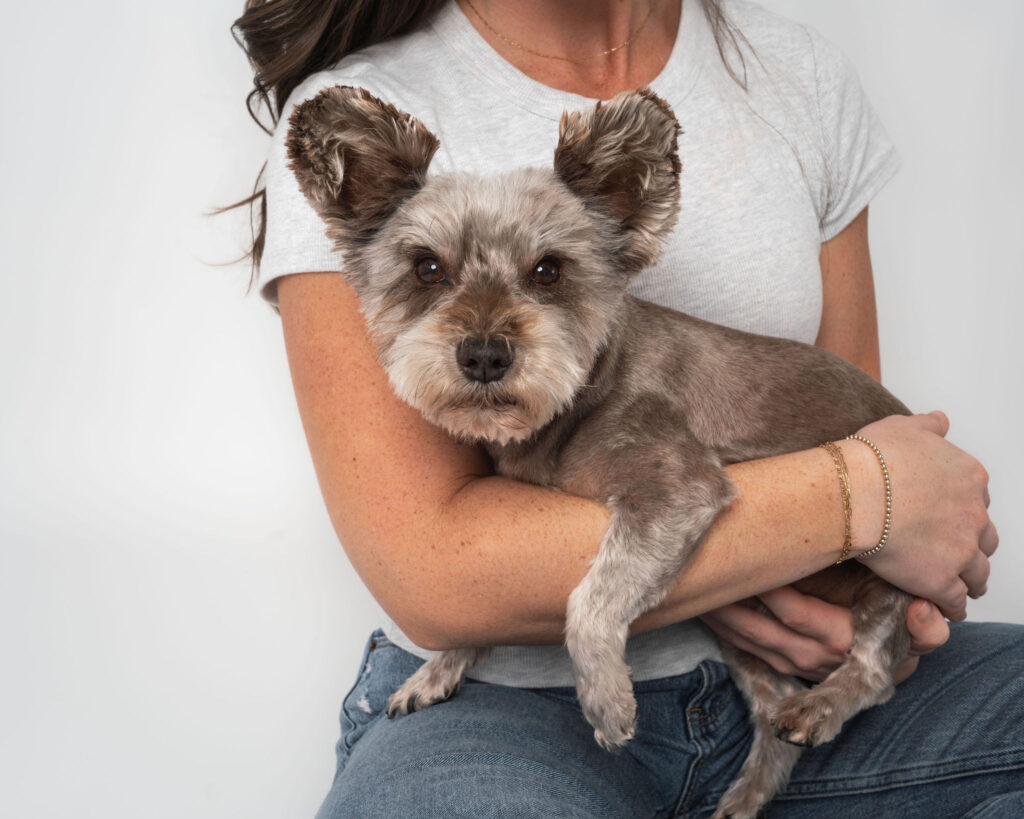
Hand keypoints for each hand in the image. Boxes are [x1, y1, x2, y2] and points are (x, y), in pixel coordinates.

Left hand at [701, 586, 949, 682]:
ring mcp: (797, 665)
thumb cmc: (895, 618)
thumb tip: (924, 613)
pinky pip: (748, 649)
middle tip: (705, 572)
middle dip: (729, 603)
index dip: (769, 591)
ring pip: (750, 641)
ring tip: (696, 588)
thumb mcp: (915, 617)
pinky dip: (725, 630)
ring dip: (721, 616)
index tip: (745, 564)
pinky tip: (707, 609)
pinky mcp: (784, 667)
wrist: (892, 655)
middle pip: (762, 630)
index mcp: (844, 639)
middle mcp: (817, 657)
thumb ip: (924, 624)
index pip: (796, 613)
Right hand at [842, 411, 997, 620]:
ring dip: (969, 579)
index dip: (962, 511)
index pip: (978, 500)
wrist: (855, 491)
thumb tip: (941, 420)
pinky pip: (956, 601)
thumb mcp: (903, 427)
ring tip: (957, 586)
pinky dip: (953, 606)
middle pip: (985, 538)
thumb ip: (929, 426)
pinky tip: (944, 608)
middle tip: (955, 553)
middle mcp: (974, 514)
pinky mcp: (942, 579)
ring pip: (978, 573)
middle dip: (973, 546)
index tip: (948, 518)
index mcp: (969, 477)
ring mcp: (961, 550)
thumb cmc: (873, 458)